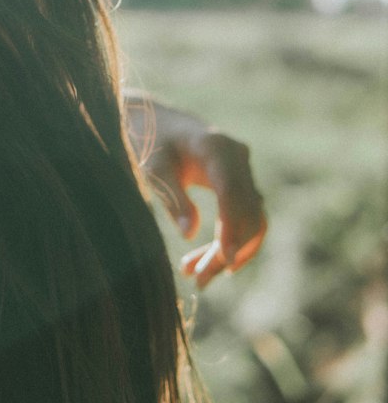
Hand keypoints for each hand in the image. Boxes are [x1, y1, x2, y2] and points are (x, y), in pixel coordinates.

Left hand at [124, 93, 266, 287]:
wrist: (156, 121)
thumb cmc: (151, 141)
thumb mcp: (153, 167)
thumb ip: (172, 196)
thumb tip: (189, 233)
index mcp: (217, 147)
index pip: (233, 193)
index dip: (232, 227)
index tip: (224, 259)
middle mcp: (238, 157)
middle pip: (247, 213)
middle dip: (227, 250)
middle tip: (198, 280)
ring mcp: (243, 170)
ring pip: (250, 221)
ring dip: (228, 252)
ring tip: (196, 277)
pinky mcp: (240, 184)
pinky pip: (244, 219)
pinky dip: (227, 242)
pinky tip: (203, 262)